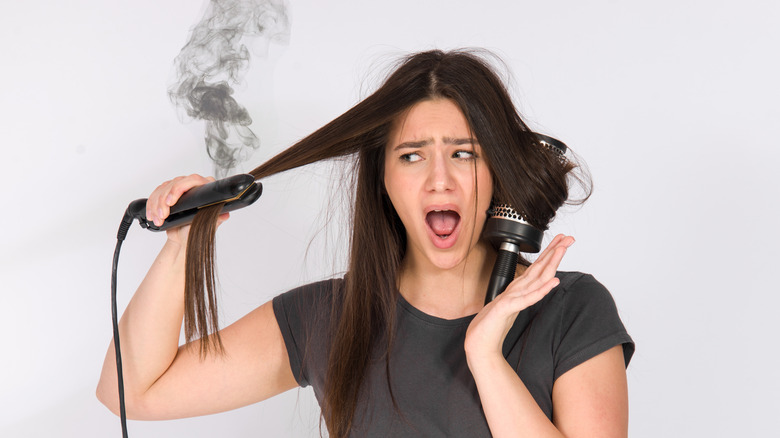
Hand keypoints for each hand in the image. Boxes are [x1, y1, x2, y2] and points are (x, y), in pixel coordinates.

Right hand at [145, 174, 229, 244]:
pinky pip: (155, 194)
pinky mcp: (167, 193)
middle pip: (174, 183)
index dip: (179, 189)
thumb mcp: (205, 227)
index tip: (171, 202)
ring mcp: (179, 188)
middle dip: (164, 200)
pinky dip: (151, 205)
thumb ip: (215, 220)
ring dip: (157, 205)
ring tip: (158, 219)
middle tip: (163, 215)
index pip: (193, 180)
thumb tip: (225, 215)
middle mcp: (193, 186)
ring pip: (163, 189)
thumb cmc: (196, 232)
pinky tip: (152, 215)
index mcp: (206, 189)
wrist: (183, 238)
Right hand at [464, 234, 574, 361]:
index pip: (536, 269)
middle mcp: (515, 291)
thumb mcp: (510, 309)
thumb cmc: (492, 328)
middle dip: (554, 251)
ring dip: (549, 262)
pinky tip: (554, 282)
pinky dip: (542, 289)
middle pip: (538, 268)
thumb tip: (534, 291)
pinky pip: (528, 298)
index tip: (562, 243)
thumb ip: (520, 298)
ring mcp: (510, 298)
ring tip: (561, 249)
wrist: (479, 345)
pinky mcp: (506, 309)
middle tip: (568, 238)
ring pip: (535, 277)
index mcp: (516, 290)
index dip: (550, 254)